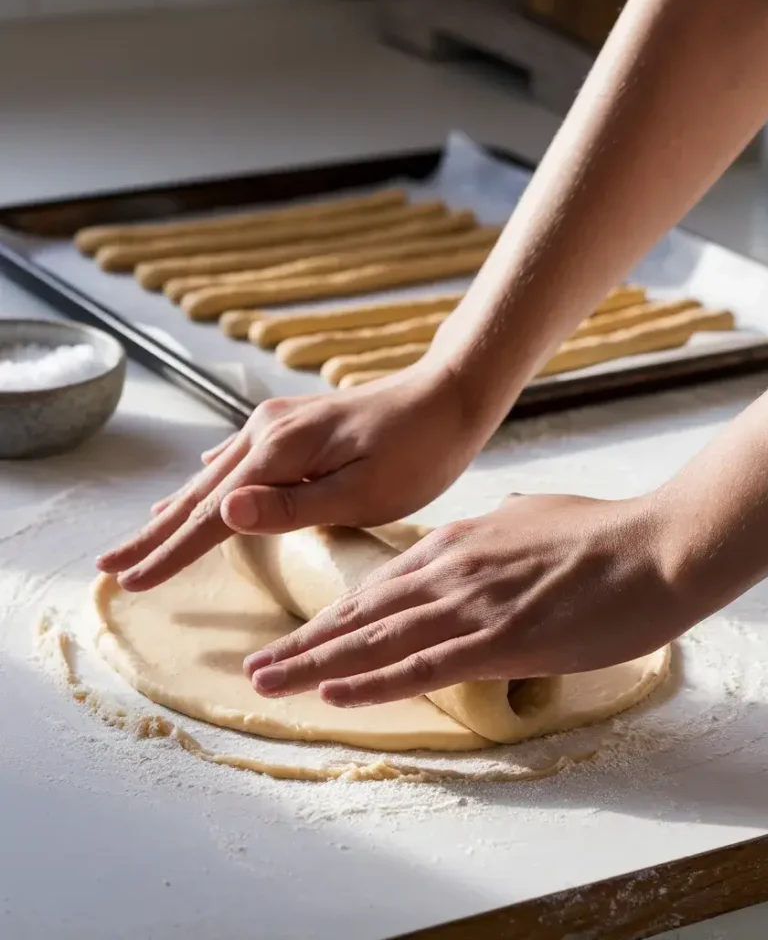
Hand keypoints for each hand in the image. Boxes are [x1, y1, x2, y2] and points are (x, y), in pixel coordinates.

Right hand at [96, 363, 486, 591]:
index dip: (170, 552)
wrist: (447, 395)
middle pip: (200, 494)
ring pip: (215, 476)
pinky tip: (201, 484)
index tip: (131, 582)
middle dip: (155, 534)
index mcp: (280, 452)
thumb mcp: (362, 492)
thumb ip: (291, 506)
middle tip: (108, 566)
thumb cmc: (417, 452)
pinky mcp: (295, 424)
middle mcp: (267, 431)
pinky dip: (212, 482)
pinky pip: (238, 459)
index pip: (211, 515)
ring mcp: (278, 423)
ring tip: (142, 535)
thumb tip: (217, 510)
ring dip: (177, 509)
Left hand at [243, 491, 695, 707]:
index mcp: (457, 543)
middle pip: (362, 613)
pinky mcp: (501, 638)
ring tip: (269, 682)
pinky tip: (336, 693)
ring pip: (377, 639)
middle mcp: (451, 571)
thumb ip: (493, 530)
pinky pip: (424, 665)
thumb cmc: (601, 534)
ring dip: (318, 664)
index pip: (380, 585)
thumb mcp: (530, 517)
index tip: (299, 636)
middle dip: (305, 643)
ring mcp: (472, 604)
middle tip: (258, 667)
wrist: (655, 544)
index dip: (334, 615)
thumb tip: (481, 532)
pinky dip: (374, 680)